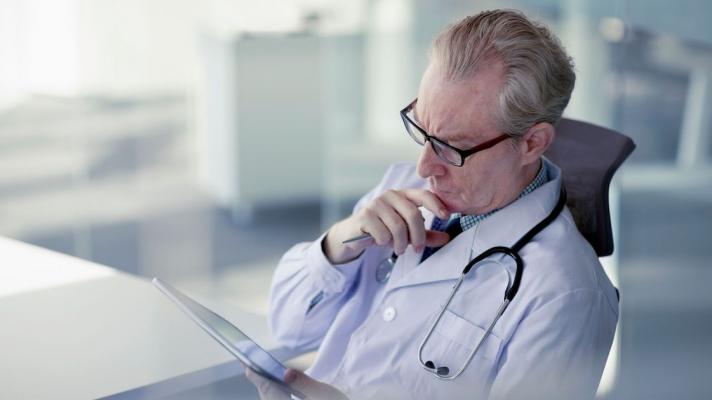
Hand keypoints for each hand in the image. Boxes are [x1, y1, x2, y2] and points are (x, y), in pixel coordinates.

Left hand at [244, 366, 348, 399]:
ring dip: (269, 390)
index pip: (267, 390)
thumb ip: (304, 383)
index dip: (256, 376)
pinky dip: (276, 395)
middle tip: (252, 367)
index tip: (246, 365)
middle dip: (261, 383)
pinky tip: (281, 389)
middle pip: (268, 397)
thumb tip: (286, 372)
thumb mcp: (324, 394)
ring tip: (264, 376)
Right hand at [323, 189, 451, 263]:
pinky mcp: (365, 215)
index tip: (445, 216)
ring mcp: (376, 204)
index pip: (423, 195)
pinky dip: (384, 242)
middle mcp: (390, 195)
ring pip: (398, 226)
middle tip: (417, 249)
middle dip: (418, 235)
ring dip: (400, 243)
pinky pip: (383, 233)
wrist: (353, 234)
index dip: (436, 204)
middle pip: (413, 214)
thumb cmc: (383, 230)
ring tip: (398, 249)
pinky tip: (380, 242)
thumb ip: (425, 235)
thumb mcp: (406, 233)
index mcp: (403, 196)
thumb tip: (446, 238)